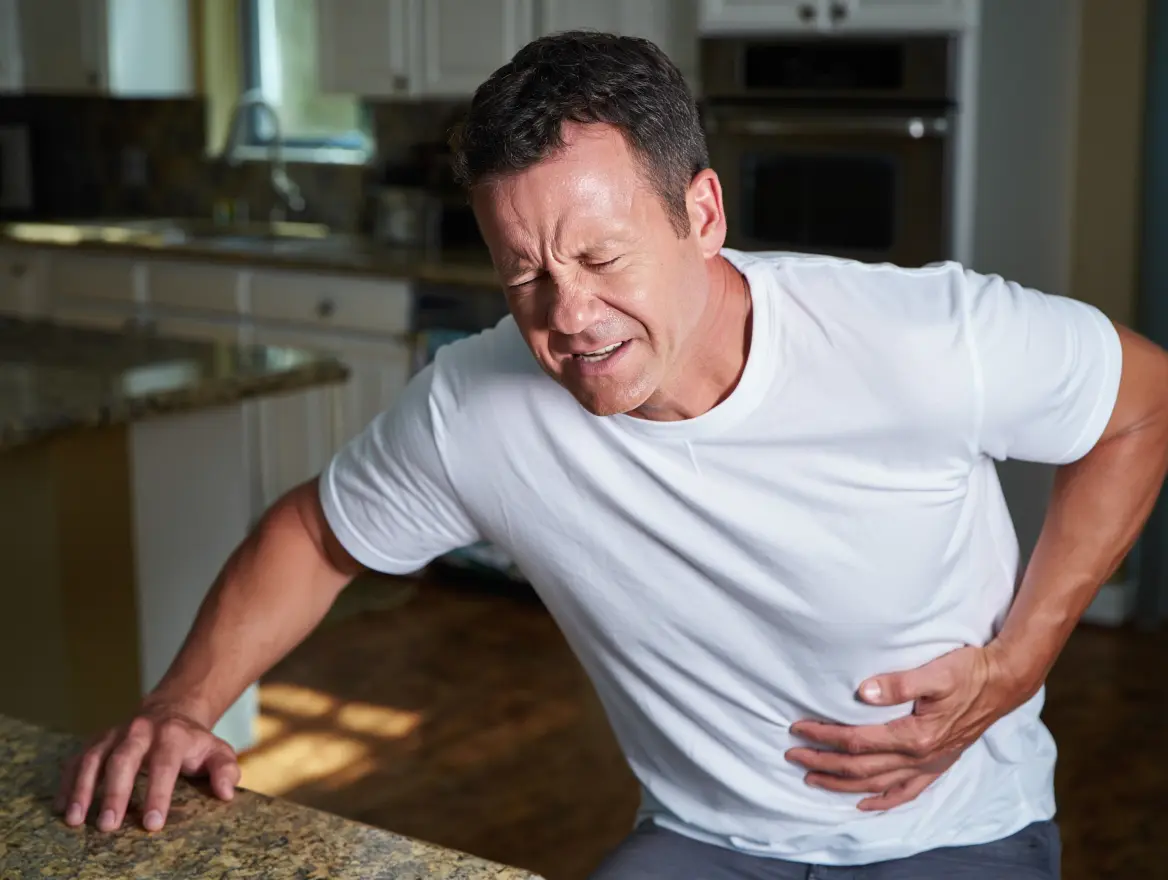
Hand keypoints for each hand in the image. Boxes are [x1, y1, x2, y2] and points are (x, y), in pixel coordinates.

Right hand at [55, 701, 239, 831]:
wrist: (171, 712)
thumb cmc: (194, 743)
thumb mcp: (217, 751)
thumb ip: (225, 769)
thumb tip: (226, 792)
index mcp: (172, 735)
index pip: (164, 764)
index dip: (158, 793)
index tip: (153, 823)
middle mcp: (141, 731)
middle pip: (124, 759)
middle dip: (114, 793)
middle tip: (108, 826)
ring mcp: (115, 734)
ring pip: (94, 758)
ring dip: (82, 788)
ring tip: (74, 819)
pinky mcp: (97, 741)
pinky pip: (77, 759)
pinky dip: (67, 782)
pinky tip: (62, 807)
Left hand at [786, 644, 1027, 810]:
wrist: (1003, 683)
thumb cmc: (968, 672)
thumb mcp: (934, 671)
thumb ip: (897, 683)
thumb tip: (862, 691)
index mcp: (914, 735)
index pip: (856, 741)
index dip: (824, 737)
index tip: (798, 729)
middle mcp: (919, 757)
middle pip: (859, 767)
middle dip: (823, 763)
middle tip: (793, 756)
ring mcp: (929, 765)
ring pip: (876, 783)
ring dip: (842, 783)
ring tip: (813, 779)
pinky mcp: (937, 765)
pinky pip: (906, 792)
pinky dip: (882, 800)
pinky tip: (863, 802)